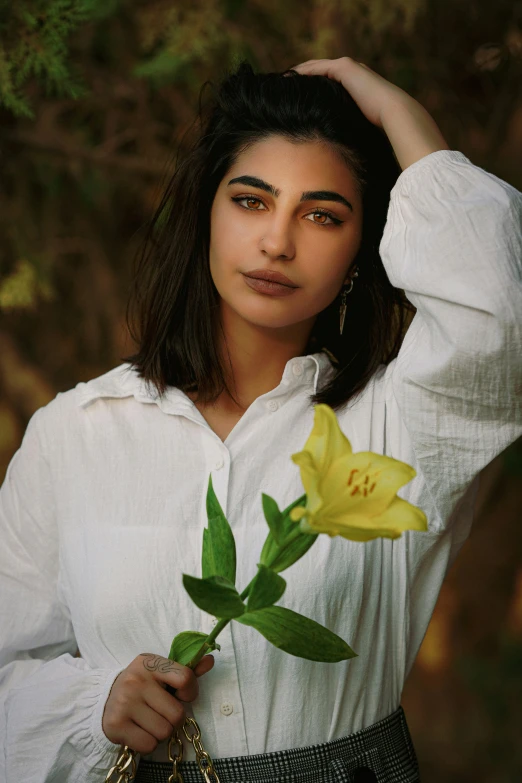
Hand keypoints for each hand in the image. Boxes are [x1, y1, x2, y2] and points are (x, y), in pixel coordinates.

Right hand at [102, 652, 214, 754]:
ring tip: (150, 721)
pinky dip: (148, 743)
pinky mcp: (116, 725)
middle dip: (174, 718)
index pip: (185, 678)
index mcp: (150, 663)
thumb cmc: (143, 685)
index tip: (182, 696)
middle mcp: (136, 680)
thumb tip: (210, 660)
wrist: (107, 699)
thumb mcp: (162, 673)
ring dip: (161, 732)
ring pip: (164, 731)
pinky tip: (140, 731)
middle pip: (177, 713)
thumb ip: (187, 670)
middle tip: (162, 712)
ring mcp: (124, 702)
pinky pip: (149, 745)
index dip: (190, 692)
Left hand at [286, 56, 415, 129]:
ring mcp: (348, 67)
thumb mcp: (359, 126)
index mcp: (356, 83)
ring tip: (282, 81)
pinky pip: (317, 68)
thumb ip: (349, 128)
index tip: (296, 96)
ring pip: (316, 67)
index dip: (312, 86)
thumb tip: (341, 149)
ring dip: (299, 73)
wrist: (393, 112)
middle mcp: (352, 71)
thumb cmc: (380, 126)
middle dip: (302, 77)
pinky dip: (302, 72)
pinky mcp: (345, 67)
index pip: (329, 81)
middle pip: (320, 71)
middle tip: (284, 86)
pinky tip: (289, 78)